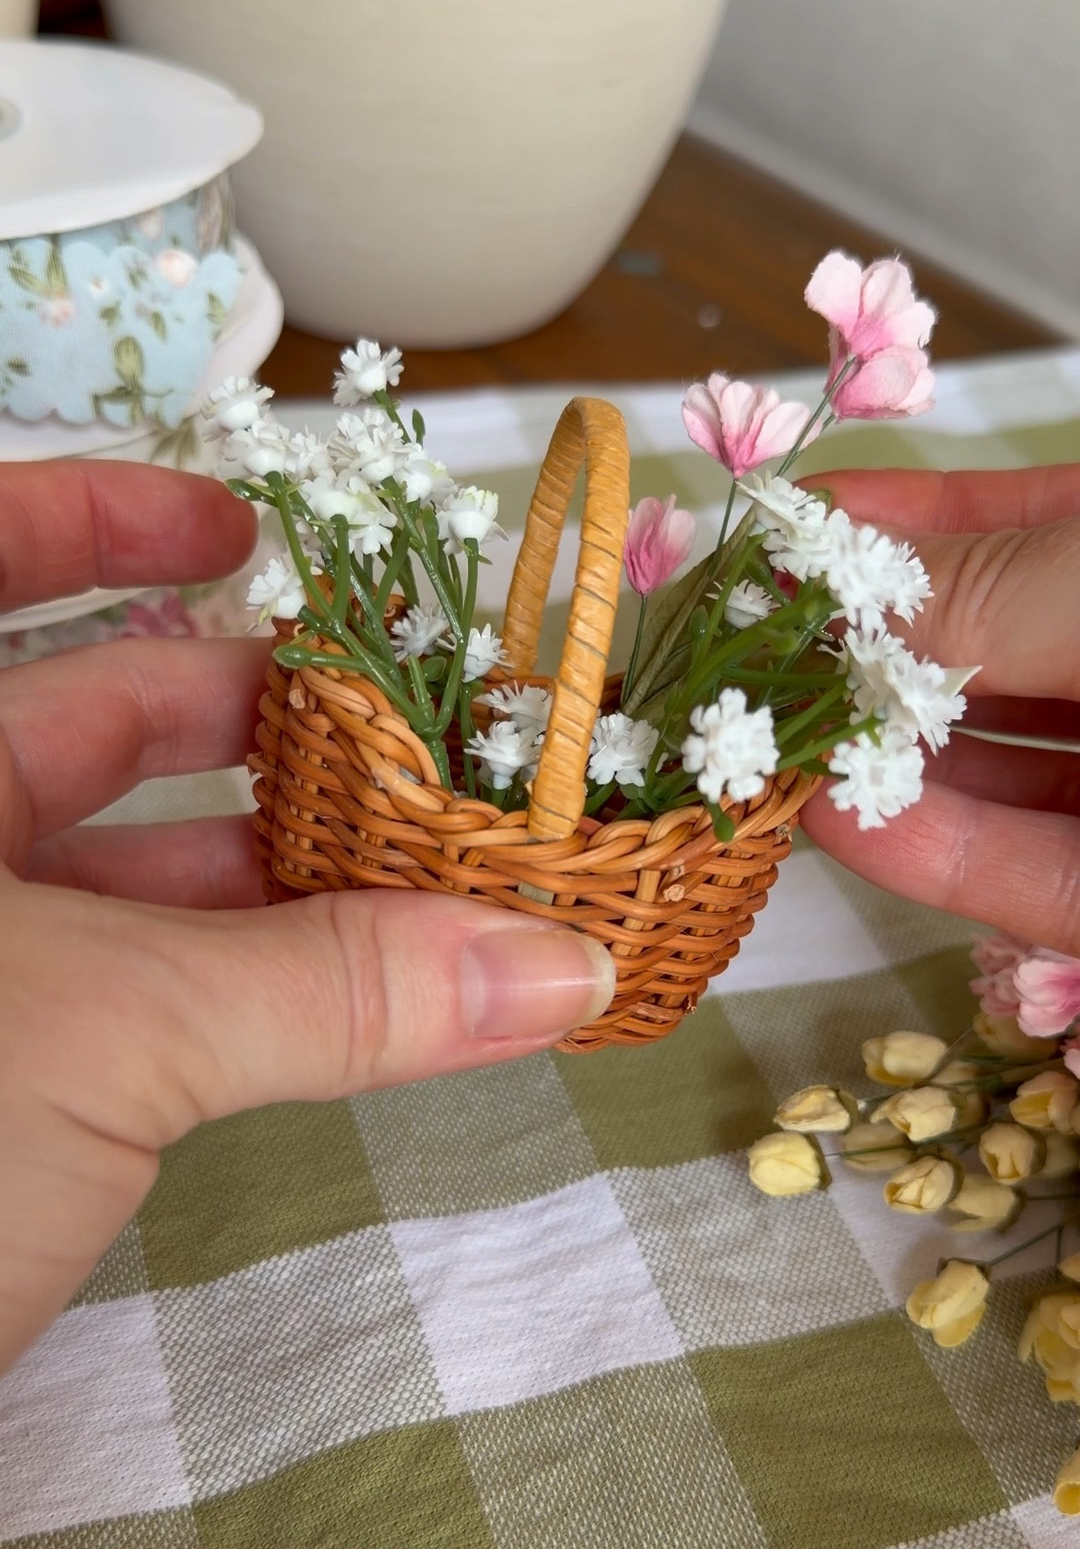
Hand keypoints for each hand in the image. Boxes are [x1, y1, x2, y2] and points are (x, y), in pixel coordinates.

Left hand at [0, 462, 613, 1370]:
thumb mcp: (114, 1032)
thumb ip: (339, 988)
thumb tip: (561, 961)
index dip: (103, 515)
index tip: (247, 529)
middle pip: (72, 718)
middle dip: (245, 719)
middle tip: (398, 734)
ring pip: (107, 870)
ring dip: (262, 868)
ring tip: (415, 870)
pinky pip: (116, 982)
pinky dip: (226, 978)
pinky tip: (335, 988)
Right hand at [801, 464, 1079, 952]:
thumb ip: (975, 587)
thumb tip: (830, 578)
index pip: (1014, 529)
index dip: (901, 524)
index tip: (785, 533)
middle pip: (986, 661)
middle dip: (868, 655)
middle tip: (745, 654)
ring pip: (993, 777)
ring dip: (877, 762)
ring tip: (764, 744)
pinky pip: (1024, 876)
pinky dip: (930, 854)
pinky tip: (829, 821)